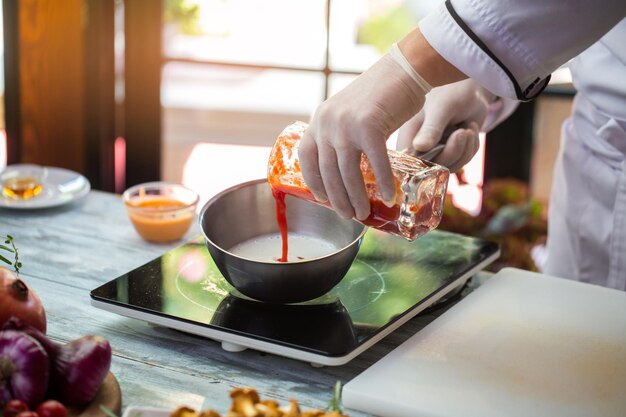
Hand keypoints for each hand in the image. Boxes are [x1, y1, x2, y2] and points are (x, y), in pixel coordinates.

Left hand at [299, 49, 428, 220]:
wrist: (403, 69)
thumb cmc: (381, 94)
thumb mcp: (348, 112)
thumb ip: (341, 134)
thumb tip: (344, 168)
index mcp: (320, 119)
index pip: (306, 157)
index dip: (313, 181)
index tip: (321, 199)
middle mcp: (327, 122)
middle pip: (328, 171)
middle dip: (337, 198)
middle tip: (347, 215)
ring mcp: (346, 124)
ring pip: (348, 172)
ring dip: (356, 198)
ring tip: (362, 213)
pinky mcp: (369, 126)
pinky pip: (375, 164)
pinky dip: (383, 183)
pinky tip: (389, 196)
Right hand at [397, 79, 491, 172]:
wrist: (471, 88)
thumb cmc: (451, 91)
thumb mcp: (441, 108)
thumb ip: (431, 128)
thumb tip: (420, 148)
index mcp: (408, 137)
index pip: (409, 164)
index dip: (424, 164)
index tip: (441, 147)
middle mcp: (419, 148)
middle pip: (433, 168)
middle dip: (453, 152)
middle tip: (462, 133)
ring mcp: (436, 152)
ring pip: (451, 167)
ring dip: (465, 149)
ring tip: (468, 128)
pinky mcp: (451, 153)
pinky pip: (463, 161)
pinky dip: (471, 147)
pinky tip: (470, 129)